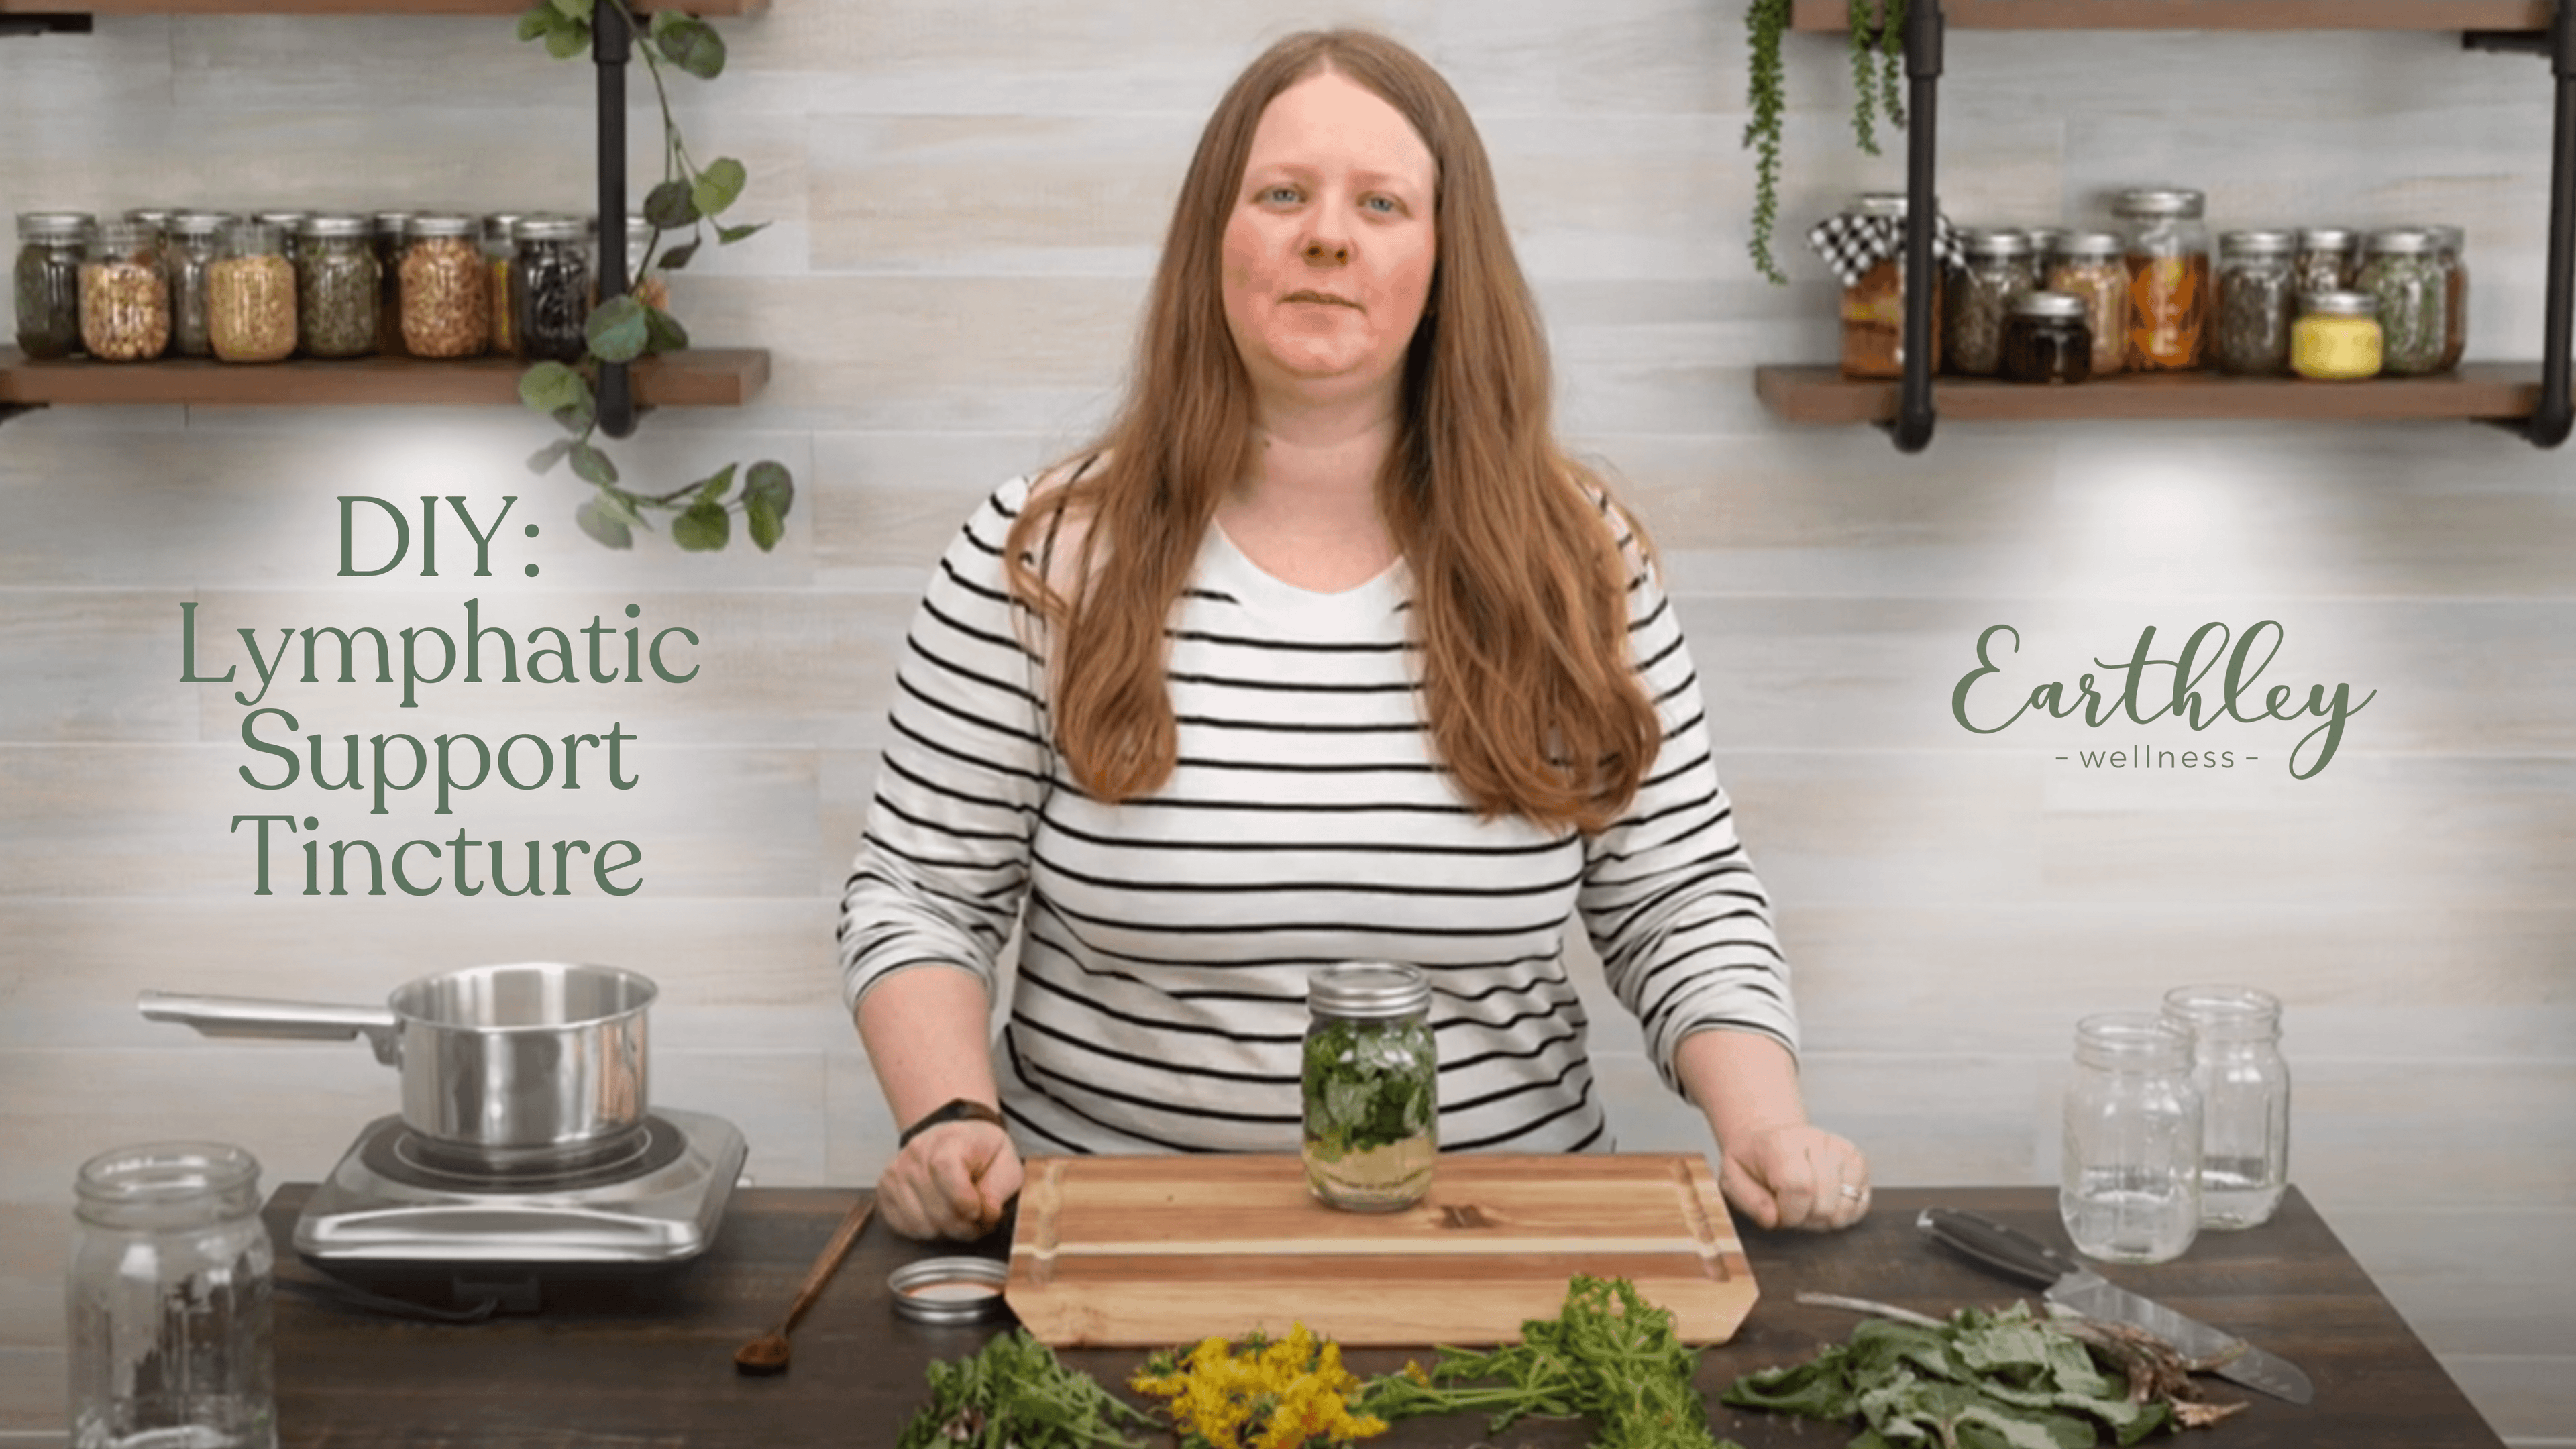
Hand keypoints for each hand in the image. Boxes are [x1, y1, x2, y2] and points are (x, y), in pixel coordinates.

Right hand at [876, 1120, 1022, 1240]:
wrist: (953, 1138)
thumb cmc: (980, 1151)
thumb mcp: (1005, 1161)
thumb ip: (999, 1187)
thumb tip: (987, 1213)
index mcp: (948, 1141)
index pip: (945, 1172)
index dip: (964, 1201)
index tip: (979, 1212)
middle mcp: (916, 1154)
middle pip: (935, 1208)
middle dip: (962, 1226)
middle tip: (977, 1223)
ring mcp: (896, 1172)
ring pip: (920, 1223)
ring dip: (945, 1231)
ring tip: (960, 1220)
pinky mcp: (885, 1190)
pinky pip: (903, 1226)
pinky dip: (926, 1231)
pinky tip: (939, 1219)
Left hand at [1719, 1122, 1869, 1231]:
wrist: (1769, 1139)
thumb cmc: (1752, 1163)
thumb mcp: (1733, 1179)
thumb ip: (1749, 1200)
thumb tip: (1773, 1218)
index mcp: (1782, 1143)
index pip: (1801, 1188)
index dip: (1791, 1214)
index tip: (1779, 1215)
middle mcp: (1816, 1140)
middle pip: (1826, 1201)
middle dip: (1808, 1219)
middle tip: (1792, 1210)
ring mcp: (1841, 1148)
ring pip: (1847, 1204)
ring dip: (1826, 1217)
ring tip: (1807, 1206)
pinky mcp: (1858, 1159)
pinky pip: (1861, 1201)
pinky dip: (1844, 1211)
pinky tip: (1825, 1202)